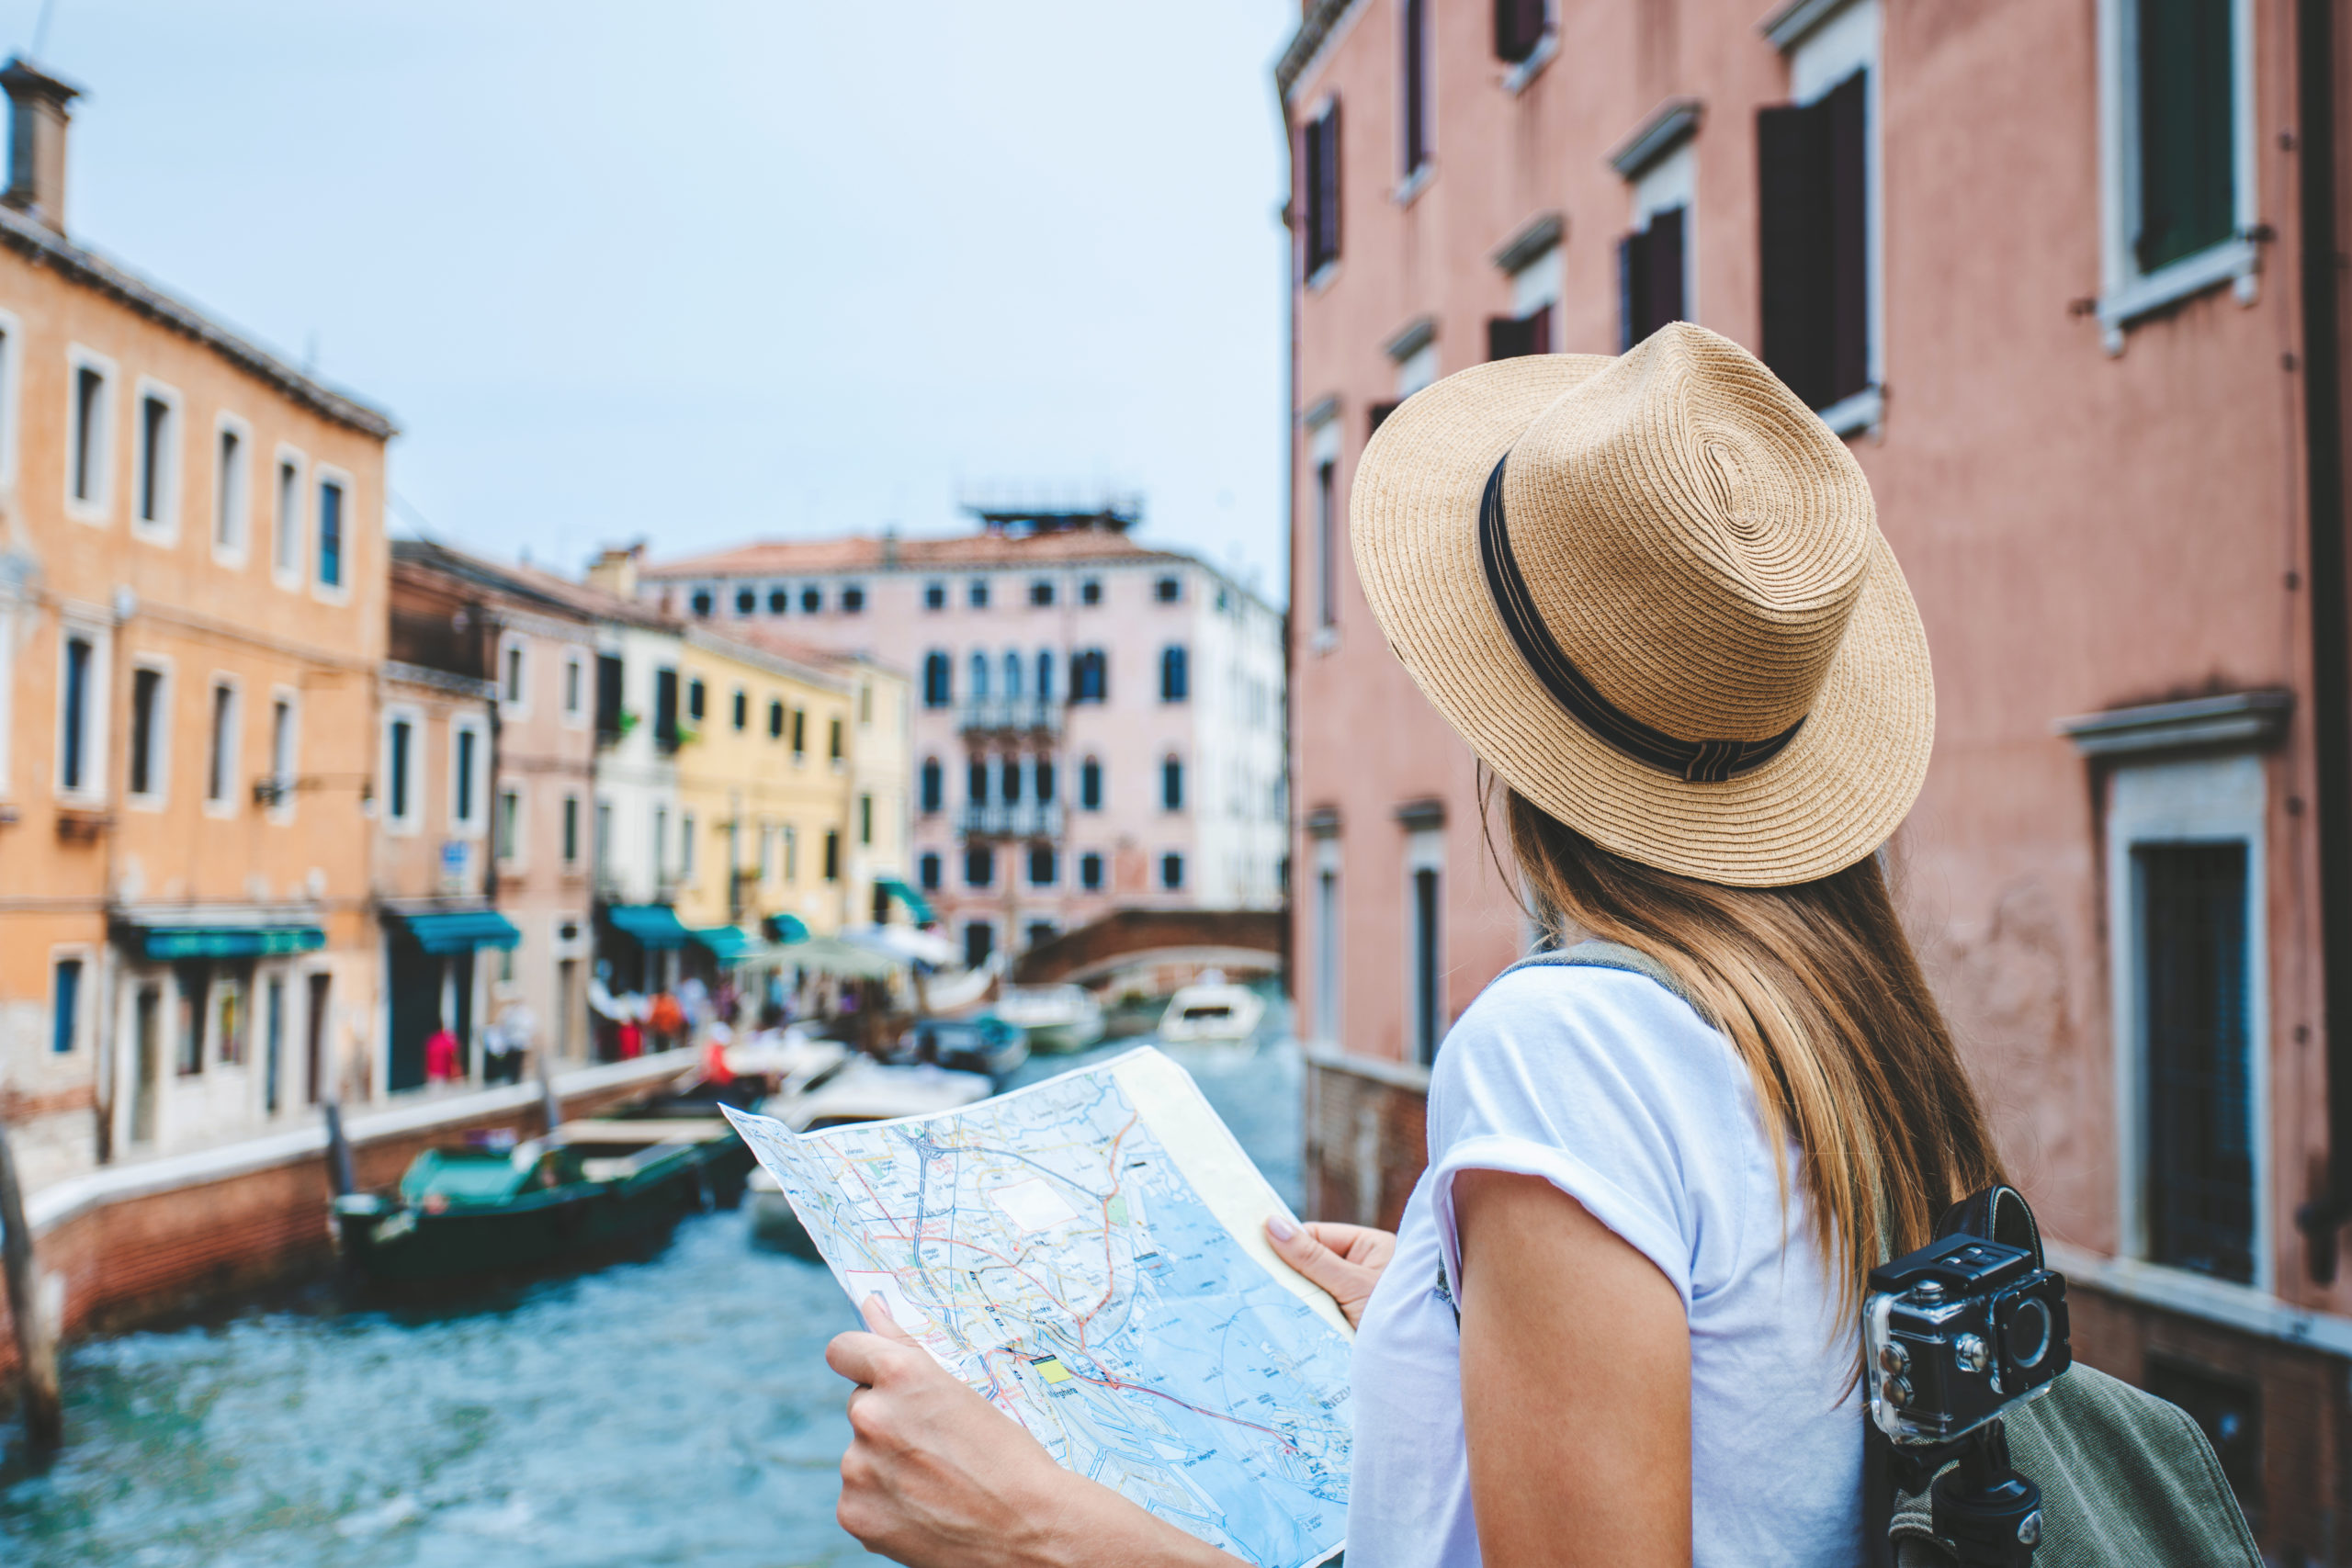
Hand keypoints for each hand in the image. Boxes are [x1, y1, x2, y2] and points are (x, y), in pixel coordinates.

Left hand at [826, 1295, 1242, 1567]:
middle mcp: (871, 1415)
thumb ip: (904, 1346)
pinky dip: (884, 1503)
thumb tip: (870, 1304)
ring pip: (861, 1454)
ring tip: (939, 1484)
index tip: (876, 1374)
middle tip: (938, 1446)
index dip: (861, 1360)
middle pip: (862, 1406)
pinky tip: (925, 1511)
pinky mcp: (854, 1512)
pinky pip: (860, 1496)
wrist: (1030, 1531)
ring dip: (887, 1464)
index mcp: (900, 1374)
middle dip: (890, 1420)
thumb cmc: (1009, 1456)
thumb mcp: (963, 1391)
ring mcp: (857, 1467)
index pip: (845, 1350)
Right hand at [1265, 1215, 1395, 1327]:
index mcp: (1369, 1248)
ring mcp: (1353, 1299)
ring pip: (1310, 1292)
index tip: (1254, 1254)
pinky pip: (1316, 1315)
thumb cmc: (1397, 1317)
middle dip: (1288, 1276)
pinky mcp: (1346, 1325)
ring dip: (1296, 1302)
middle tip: (1253, 1284)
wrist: (1419, 1371)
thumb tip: (1271, 1224)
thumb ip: (1311, 1258)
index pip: (1316, 1236)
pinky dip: (1303, 1321)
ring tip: (1266, 1308)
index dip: (1287, 1245)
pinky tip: (1285, 1328)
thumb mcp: (1351, 1284)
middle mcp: (1361, 1269)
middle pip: (1310, 1264)